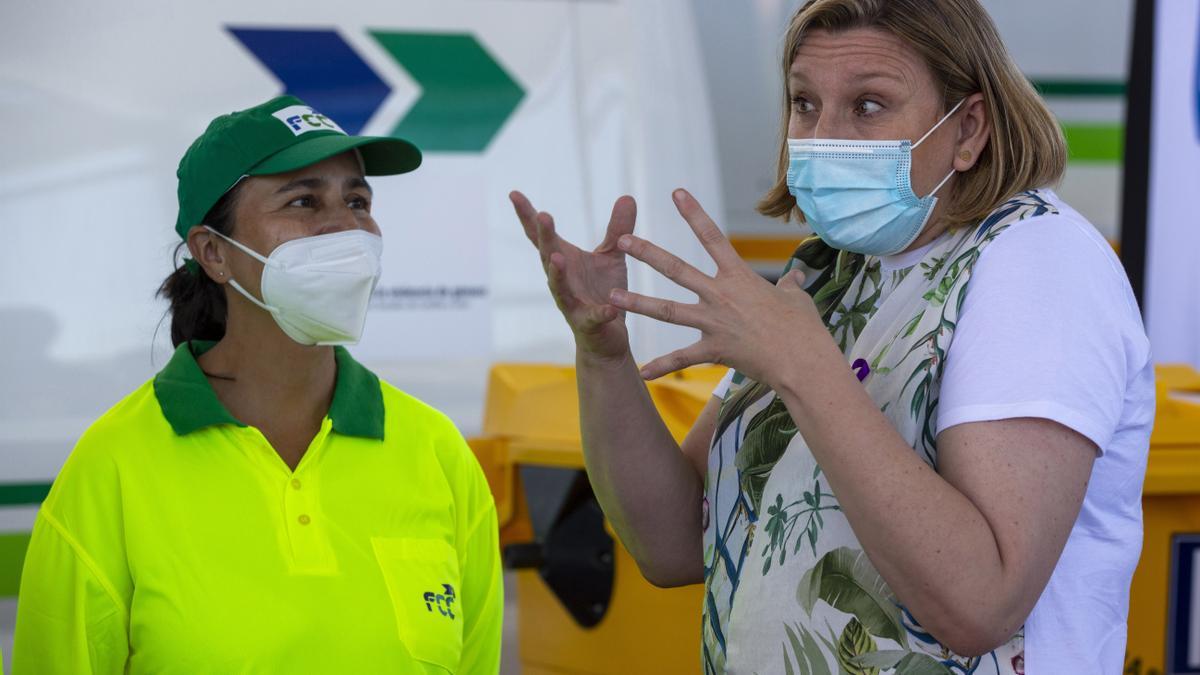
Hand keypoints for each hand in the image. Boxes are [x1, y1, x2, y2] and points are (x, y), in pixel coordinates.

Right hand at [509, 191, 636, 361]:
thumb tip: (627, 196)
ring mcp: (572, 304)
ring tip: (556, 258)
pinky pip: (594, 318)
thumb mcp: (612, 257)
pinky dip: (601, 313)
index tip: (514, 193)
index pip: (541, 237)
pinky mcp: (589, 325)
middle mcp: (562, 281)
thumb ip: (617, 229)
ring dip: (557, 273)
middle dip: (545, 238)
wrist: (608, 338)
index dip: (527, 216)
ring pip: (560, 288)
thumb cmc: (604, 292)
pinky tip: (609, 308)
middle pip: (548, 256)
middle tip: (543, 216)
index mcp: (565, 261)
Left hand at [607, 189, 830, 384]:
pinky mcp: (714, 349)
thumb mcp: (798, 299)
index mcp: (740, 276)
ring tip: (612, 296)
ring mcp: (714, 322)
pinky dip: (662, 366)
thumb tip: (796, 277)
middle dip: (647, 253)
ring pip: (667, 310)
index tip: (676, 193)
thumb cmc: (804, 328)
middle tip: (622, 240)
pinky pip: (681, 358)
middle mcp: (720, 295)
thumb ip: (790, 285)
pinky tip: (642, 373)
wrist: (803, 360)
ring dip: (638, 303)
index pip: (713, 236)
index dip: (694, 213)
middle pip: (676, 269)